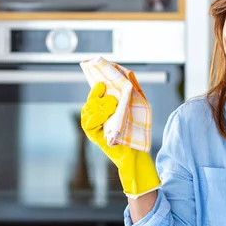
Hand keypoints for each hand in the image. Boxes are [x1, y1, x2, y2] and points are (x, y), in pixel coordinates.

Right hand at [81, 82, 159, 197]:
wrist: (136, 150)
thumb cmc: (135, 130)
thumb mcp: (134, 108)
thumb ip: (129, 93)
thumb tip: (127, 76)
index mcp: (102, 110)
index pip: (94, 96)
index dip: (96, 89)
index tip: (103, 83)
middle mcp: (94, 119)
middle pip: (90, 102)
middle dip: (100, 98)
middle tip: (114, 99)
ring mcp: (92, 128)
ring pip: (88, 111)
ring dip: (100, 106)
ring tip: (113, 106)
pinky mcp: (93, 136)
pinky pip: (88, 124)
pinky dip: (96, 117)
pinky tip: (106, 115)